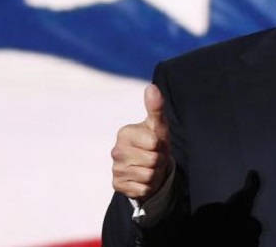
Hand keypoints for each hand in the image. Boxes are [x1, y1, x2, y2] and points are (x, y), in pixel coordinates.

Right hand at [111, 84, 170, 201]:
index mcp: (124, 133)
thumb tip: (151, 87)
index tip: (155, 144)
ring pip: (148, 176)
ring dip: (154, 174)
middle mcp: (116, 151)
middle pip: (152, 161)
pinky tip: (143, 179)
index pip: (153, 144)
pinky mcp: (117, 185)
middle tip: (154, 156)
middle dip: (159, 160)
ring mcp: (115, 169)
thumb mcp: (158, 125)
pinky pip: (142, 189)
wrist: (151, 166)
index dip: (160, 145)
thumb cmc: (155, 141)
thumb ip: (155, 107)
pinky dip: (147, 186)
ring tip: (150, 167)